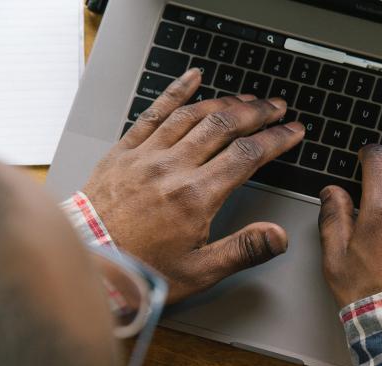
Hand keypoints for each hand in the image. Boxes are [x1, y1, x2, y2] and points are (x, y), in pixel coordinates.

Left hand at [82, 68, 304, 301]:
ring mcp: (146, 156)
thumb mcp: (200, 271)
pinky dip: (176, 91)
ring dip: (225, 103)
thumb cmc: (141, 270)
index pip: (247, 156)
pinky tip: (193, 78)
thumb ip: (243, 250)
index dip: (276, 139)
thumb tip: (278, 236)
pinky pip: (154, 112)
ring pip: (193, 115)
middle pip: (224, 126)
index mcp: (196, 197)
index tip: (293, 131)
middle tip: (276, 107)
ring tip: (246, 100)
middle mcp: (172, 168)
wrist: (88, 262)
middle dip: (256, 113)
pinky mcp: (125, 151)